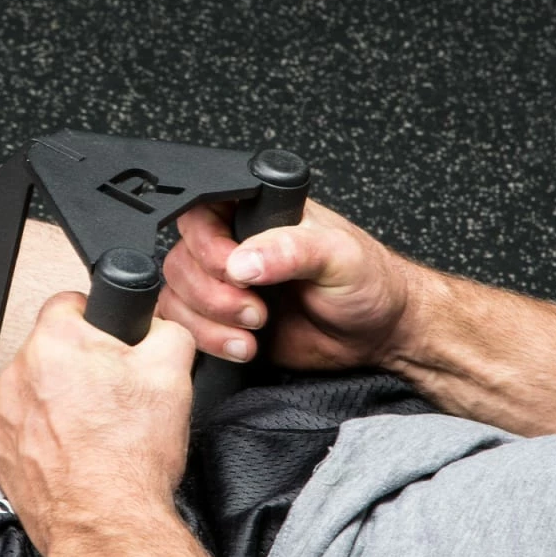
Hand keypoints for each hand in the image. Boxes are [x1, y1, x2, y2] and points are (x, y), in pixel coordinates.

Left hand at [0, 293, 194, 556]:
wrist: (106, 522)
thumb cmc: (130, 455)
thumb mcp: (173, 372)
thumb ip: (167, 331)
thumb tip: (160, 328)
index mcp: (54, 343)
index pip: (70, 302)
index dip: (98, 318)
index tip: (112, 340)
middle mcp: (18, 373)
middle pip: (53, 350)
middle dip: (83, 364)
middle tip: (115, 393)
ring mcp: (5, 415)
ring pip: (38, 390)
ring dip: (63, 401)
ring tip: (99, 430)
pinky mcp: (1, 451)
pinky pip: (27, 427)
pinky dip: (48, 435)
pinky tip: (79, 453)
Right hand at [157, 199, 417, 369]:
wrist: (379, 334)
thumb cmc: (369, 283)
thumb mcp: (338, 256)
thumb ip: (291, 249)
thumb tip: (243, 261)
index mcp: (257, 212)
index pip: (201, 210)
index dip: (208, 243)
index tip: (237, 269)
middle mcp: (233, 243)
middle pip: (181, 259)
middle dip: (212, 293)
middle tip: (256, 309)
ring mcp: (223, 284)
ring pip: (176, 296)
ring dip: (208, 321)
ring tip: (254, 330)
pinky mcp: (220, 321)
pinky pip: (184, 327)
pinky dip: (206, 340)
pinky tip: (242, 346)